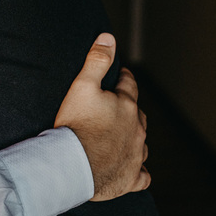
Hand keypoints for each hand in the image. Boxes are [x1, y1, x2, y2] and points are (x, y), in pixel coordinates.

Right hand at [54, 33, 149, 200]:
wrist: (72, 166)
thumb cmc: (75, 126)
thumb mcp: (82, 86)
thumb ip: (96, 61)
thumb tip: (109, 38)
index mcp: (126, 106)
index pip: (129, 85)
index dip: (124, 78)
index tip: (120, 75)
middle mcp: (137, 129)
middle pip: (137, 113)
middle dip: (129, 108)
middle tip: (115, 107)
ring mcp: (136, 154)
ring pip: (141, 142)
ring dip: (133, 137)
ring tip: (120, 137)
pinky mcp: (131, 177)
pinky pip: (142, 175)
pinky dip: (139, 171)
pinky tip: (134, 170)